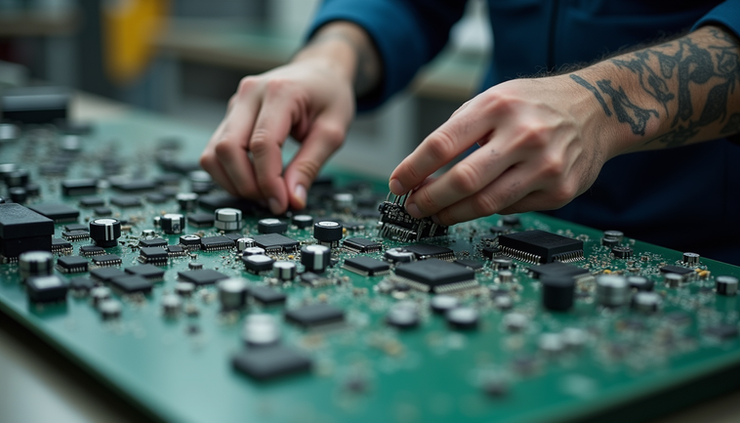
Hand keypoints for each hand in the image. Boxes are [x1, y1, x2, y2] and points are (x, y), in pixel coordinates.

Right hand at [199, 58, 353, 213]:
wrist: (319, 72)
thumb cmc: (329, 95)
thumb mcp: (333, 131)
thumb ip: (310, 165)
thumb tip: (292, 200)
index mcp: (280, 91)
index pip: (262, 144)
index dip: (269, 181)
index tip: (282, 203)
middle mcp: (249, 94)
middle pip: (228, 149)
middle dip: (248, 184)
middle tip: (273, 200)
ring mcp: (235, 104)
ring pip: (213, 153)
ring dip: (234, 182)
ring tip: (264, 193)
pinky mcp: (230, 117)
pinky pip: (215, 152)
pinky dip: (228, 173)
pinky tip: (252, 182)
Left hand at [388, 76, 611, 224]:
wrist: (596, 110)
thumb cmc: (535, 105)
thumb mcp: (494, 98)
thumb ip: (460, 130)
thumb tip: (420, 171)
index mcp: (498, 106)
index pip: (442, 144)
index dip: (413, 169)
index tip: (397, 184)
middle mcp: (524, 135)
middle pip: (462, 180)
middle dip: (429, 199)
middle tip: (413, 207)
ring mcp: (545, 166)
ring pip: (485, 203)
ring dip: (452, 213)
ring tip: (436, 214)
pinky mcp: (560, 191)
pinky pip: (510, 209)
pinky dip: (486, 210)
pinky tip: (474, 207)